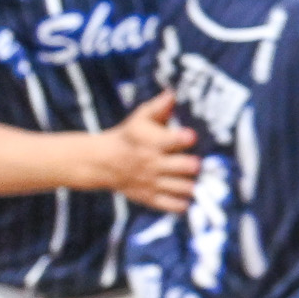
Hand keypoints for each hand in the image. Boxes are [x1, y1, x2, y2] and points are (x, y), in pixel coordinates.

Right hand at [94, 91, 198, 211]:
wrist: (101, 162)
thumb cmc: (128, 136)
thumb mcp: (140, 118)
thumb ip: (159, 106)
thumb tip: (174, 92)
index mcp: (153, 142)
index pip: (174, 140)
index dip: (184, 138)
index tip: (191, 137)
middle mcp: (154, 163)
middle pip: (185, 166)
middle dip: (194, 164)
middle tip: (197, 163)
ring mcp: (152, 182)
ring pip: (183, 187)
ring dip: (192, 184)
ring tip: (195, 180)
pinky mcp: (149, 197)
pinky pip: (171, 205)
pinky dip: (182, 203)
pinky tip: (186, 196)